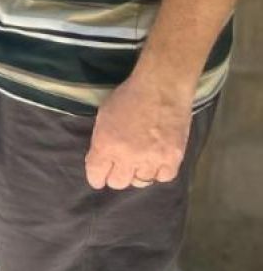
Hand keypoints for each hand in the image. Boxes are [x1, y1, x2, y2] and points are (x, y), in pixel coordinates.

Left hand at [85, 67, 192, 189]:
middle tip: (120, 167)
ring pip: (141, 182)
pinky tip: (156, 162)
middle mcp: (127, 156)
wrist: (161, 88)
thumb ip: (101, 142)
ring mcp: (152, 159)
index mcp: (106, 145)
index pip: (96, 175)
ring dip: (138, 173)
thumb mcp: (104, 117)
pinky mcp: (173, 158)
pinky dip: (159, 172)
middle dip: (116, 176)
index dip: (97, 178)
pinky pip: (163, 177)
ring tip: (140, 161)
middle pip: (118, 183)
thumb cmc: (128, 97)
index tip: (99, 178)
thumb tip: (101, 160)